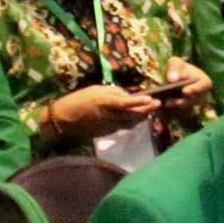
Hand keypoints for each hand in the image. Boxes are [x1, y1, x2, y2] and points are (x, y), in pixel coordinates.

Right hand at [46, 83, 162, 140]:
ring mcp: (110, 126)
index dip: (138, 101)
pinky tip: (138, 116)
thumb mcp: (96, 90)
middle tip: (158, 104)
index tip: (151, 99)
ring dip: (143, 117)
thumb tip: (129, 96)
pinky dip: (133, 121)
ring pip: (131, 123)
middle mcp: (109, 116)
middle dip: (147, 110)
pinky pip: (125, 127)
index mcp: (104, 102)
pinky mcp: (109, 133)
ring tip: (152, 109)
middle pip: (132, 115)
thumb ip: (114, 92)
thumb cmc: (79, 100)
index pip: (124, 102)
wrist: (65, 120)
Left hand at [158, 61, 213, 109]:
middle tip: (169, 101)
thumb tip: (172, 80)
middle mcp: (201, 95)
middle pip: (193, 100)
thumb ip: (174, 68)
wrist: (175, 77)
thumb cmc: (178, 68)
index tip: (185, 91)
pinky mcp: (184, 109)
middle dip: (181, 101)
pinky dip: (170, 108)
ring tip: (164, 103)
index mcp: (204, 82)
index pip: (204, 86)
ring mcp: (193, 103)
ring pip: (185, 107)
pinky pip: (178, 111)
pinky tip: (161, 105)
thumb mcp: (175, 62)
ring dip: (174, 106)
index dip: (195, 89)